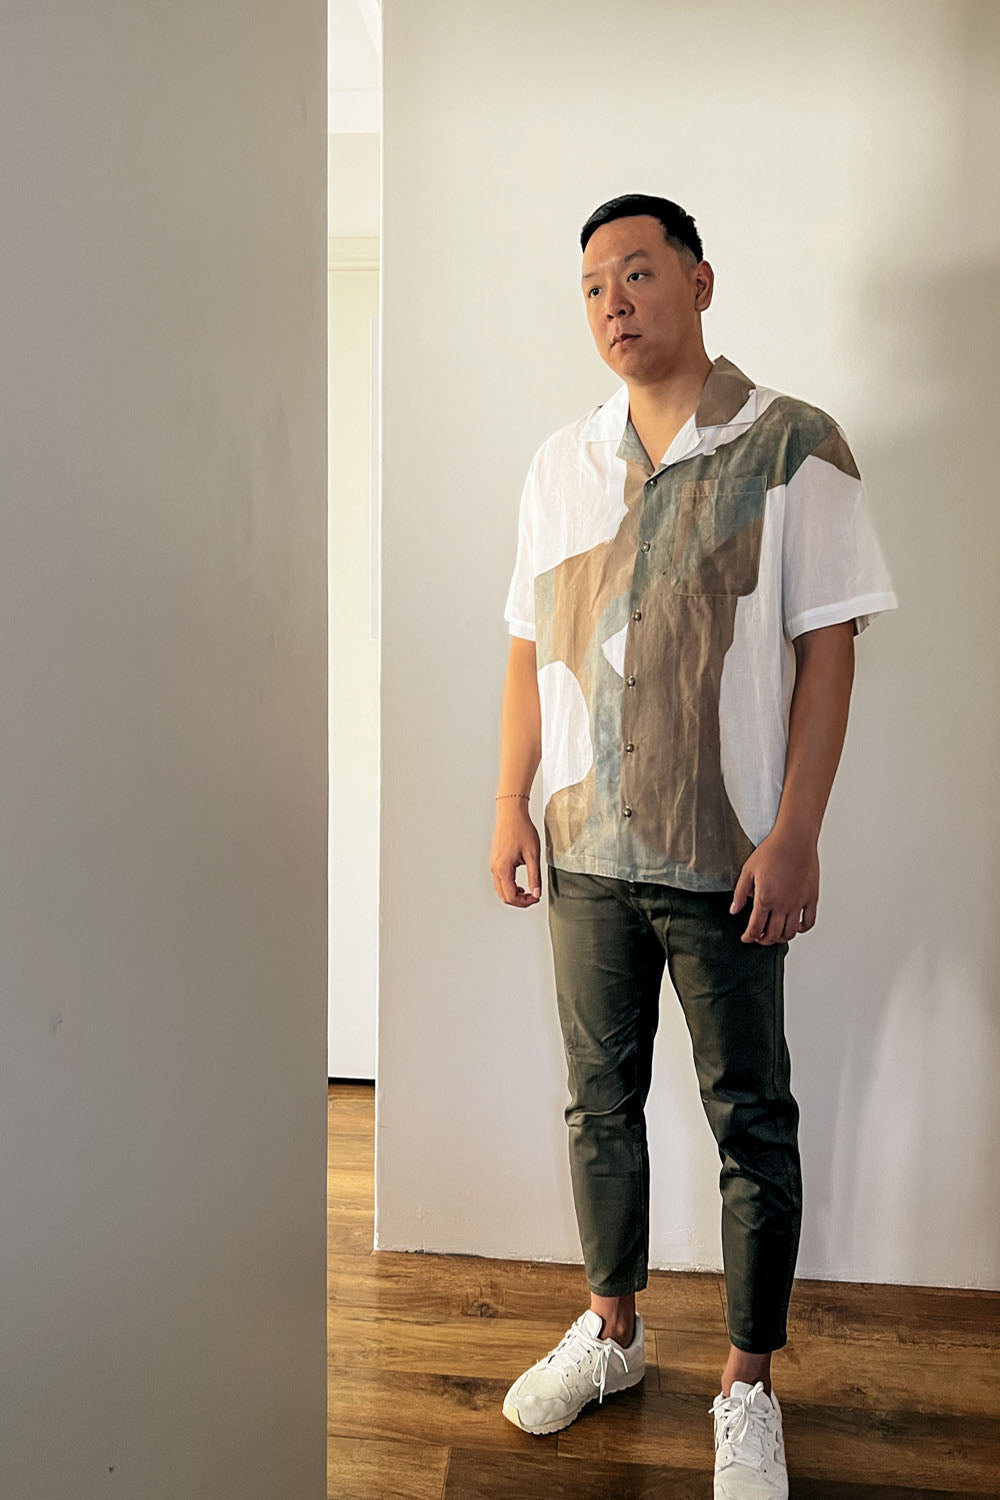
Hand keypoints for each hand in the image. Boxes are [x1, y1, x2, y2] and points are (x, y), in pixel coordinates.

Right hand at [490, 805, 542, 906]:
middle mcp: (495, 868)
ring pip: (500, 890)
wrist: (511, 814)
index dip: (525, 902)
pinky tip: (520, 884)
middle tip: (533, 897)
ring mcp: (493, 865)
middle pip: (504, 896)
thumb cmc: (522, 830)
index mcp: (503, 869)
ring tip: (528, 891)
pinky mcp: (495, 861)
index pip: (511, 896)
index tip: (536, 898)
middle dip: (519, 901)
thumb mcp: (533, 855)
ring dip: (513, 894)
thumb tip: (537, 893)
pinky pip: (499, 881)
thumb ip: (534, 877)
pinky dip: (509, 887)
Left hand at [730, 827, 818, 943]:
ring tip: (775, 933)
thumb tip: (734, 910)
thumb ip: (739, 893)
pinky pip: (809, 922)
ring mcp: (798, 903)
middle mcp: (783, 904)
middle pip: (773, 935)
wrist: (794, 839)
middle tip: (759, 937)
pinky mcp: (811, 898)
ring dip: (781, 938)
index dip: (749, 937)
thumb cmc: (772, 851)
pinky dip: (801, 929)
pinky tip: (795, 926)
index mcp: (765, 899)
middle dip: (763, 940)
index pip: (755, 928)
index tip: (746, 938)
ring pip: (790, 932)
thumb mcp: (748, 871)